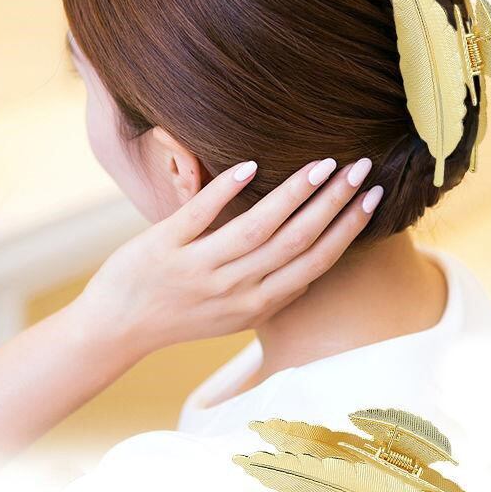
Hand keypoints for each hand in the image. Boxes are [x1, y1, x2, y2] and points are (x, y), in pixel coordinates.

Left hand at [71, 157, 382, 358]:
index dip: (349, 228)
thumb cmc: (182, 316)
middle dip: (334, 202)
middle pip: (296, 240)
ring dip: (294, 193)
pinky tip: (250, 166)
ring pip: (258, 228)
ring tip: (323, 164)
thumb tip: (311, 262)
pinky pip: (199, 216)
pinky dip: (225, 191)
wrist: (117, 328)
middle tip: (361, 167)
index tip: (373, 196)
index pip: (316, 261)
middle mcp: (235, 289)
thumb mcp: (235, 315)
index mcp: (258, 304)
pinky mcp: (163, 248)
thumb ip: (272, 290)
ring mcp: (199, 269)